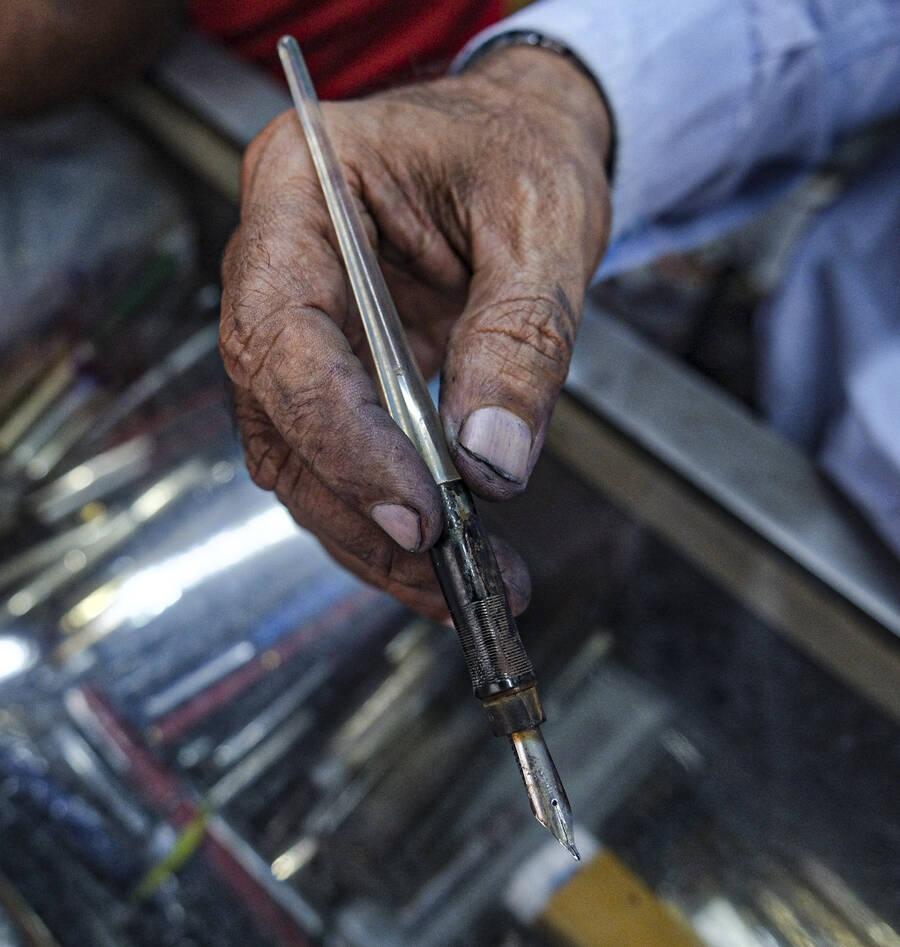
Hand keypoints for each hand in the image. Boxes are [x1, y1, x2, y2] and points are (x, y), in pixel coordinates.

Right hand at [220, 44, 612, 619]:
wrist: (519, 140)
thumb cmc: (520, 149)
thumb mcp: (542, 221)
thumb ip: (519, 338)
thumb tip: (491, 464)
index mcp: (300, 189)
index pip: (286, 336)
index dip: (341, 437)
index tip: (417, 514)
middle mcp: (279, 265)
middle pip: (281, 414)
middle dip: (359, 507)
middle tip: (447, 569)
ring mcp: (303, 323)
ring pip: (301, 455)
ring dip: (372, 534)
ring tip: (462, 585)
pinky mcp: (339, 371)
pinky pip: (341, 456)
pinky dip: (385, 517)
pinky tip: (441, 559)